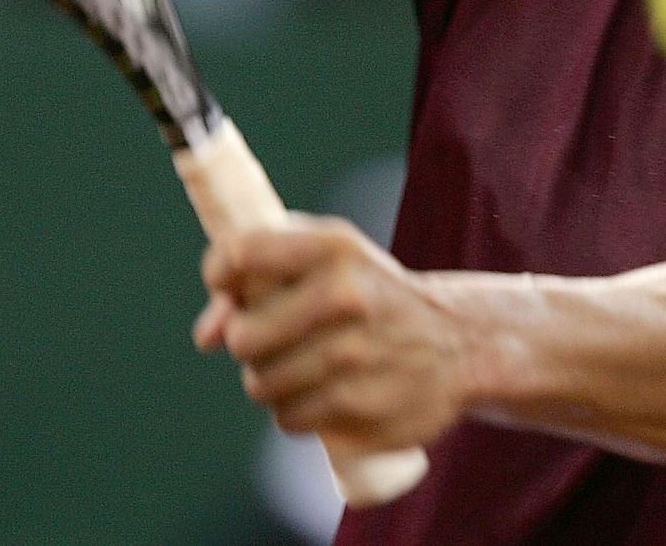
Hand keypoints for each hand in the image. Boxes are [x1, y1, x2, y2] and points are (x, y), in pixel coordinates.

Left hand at [196, 217, 473, 451]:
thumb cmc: (370, 296)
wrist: (460, 342)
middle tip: (279, 336)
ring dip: (272, 380)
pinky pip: (289, 419)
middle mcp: (346, 296)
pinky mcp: (362, 409)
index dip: (220, 275)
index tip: (231, 287)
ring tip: (308, 363)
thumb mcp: (328, 263)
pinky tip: (326, 391)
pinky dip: (297, 410)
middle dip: (249, 342)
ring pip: (261, 384)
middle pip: (242, 337)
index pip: (238, 254)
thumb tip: (204, 336)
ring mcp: (356, 357)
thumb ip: (255, 281)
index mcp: (335, 246)